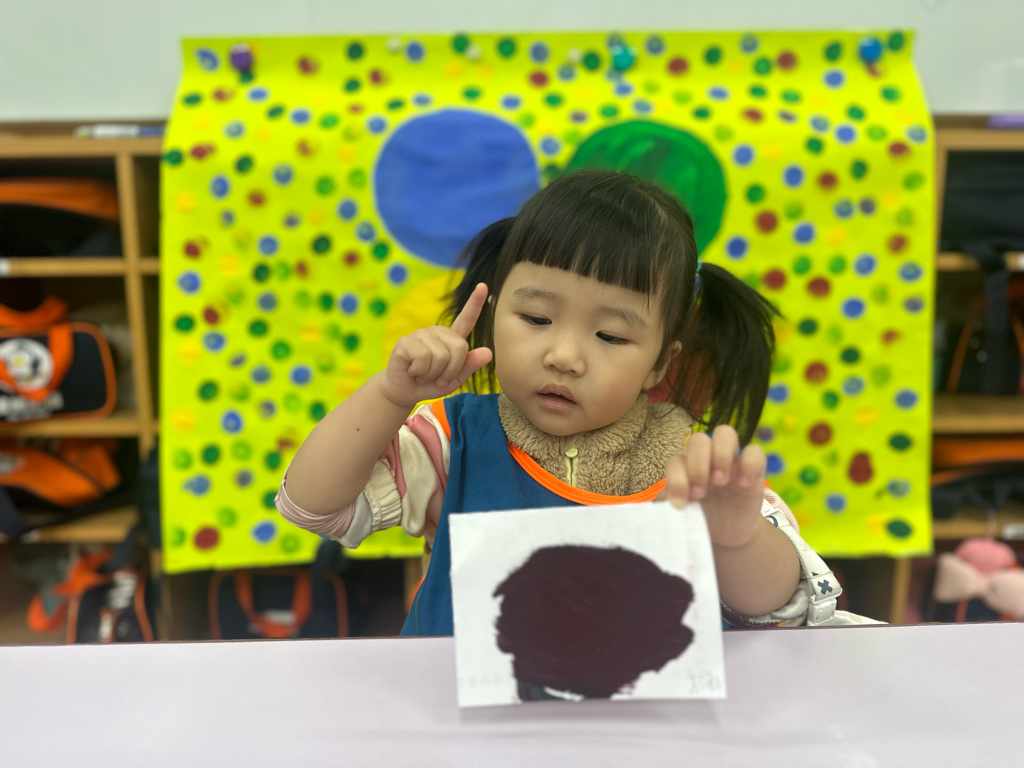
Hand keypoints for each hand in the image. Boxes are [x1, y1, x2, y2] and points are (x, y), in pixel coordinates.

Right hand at [378, 283, 493, 408]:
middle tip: (437, 377)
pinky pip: (423, 358)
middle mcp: (437, 332)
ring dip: (434, 373)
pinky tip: (413, 370)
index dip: (475, 303)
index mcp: (452, 339)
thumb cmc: (431, 383)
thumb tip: (488, 352)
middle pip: (460, 347)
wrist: (405, 392)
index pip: (466, 318)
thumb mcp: (455, 379)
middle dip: (451, 370)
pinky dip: (420, 372)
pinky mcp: (406, 341)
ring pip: (441, 356)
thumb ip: (470, 366)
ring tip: (423, 373)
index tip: (484, 286)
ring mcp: (421, 334)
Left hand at [659, 425, 766, 549]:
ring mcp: (731, 460)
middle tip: (701, 492)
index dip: (676, 480)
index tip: (681, 504)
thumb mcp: (683, 516)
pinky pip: (755, 452)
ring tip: (720, 481)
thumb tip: (662, 500)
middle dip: (697, 465)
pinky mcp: (754, 469)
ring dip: (720, 455)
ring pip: (725, 433)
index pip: (676, 461)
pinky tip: (744, 485)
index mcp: (685, 469)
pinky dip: (749, 464)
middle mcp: (706, 459)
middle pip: (698, 440)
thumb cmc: (700, 520)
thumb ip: (669, 507)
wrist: (726, 536)